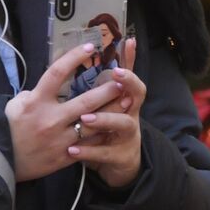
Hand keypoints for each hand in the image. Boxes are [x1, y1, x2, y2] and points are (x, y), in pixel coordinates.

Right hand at [4, 42, 127, 182]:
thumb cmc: (8, 128)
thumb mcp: (16, 104)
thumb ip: (35, 91)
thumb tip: (54, 83)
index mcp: (36, 102)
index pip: (57, 73)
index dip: (74, 57)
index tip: (91, 47)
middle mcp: (50, 119)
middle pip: (86, 101)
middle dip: (108, 90)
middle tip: (123, 79)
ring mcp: (59, 139)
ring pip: (94, 124)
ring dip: (112, 112)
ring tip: (127, 101)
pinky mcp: (65, 156)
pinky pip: (90, 144)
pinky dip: (103, 134)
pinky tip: (115, 125)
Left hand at [67, 37, 145, 189]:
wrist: (120, 165)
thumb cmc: (109, 129)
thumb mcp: (107, 105)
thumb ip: (100, 82)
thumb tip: (88, 57)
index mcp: (126, 100)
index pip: (131, 75)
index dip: (131, 61)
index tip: (126, 45)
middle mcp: (132, 114)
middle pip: (136, 95)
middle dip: (127, 83)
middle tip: (114, 75)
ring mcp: (128, 136)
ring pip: (124, 124)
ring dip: (105, 118)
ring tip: (85, 118)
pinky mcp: (121, 156)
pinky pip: (105, 153)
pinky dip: (88, 151)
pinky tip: (72, 149)